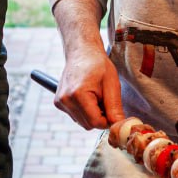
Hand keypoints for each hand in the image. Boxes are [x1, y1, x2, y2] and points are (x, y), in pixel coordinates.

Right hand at [51, 0, 122, 129]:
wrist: (82, 52)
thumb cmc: (98, 64)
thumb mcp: (111, 84)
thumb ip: (114, 107)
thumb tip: (119, 126)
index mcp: (77, 94)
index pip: (95, 122)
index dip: (108, 120)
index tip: (113, 111)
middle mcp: (65, 100)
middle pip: (88, 124)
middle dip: (100, 117)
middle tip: (104, 99)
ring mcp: (60, 102)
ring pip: (82, 122)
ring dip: (92, 114)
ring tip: (96, 95)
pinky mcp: (58, 103)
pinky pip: (76, 116)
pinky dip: (85, 111)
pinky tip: (87, 96)